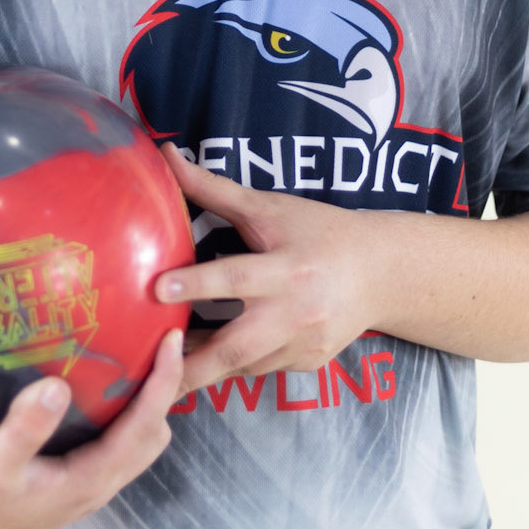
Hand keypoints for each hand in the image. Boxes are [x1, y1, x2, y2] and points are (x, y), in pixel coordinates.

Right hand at [0, 328, 185, 528]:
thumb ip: (23, 428)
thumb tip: (57, 386)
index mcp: (86, 482)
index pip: (143, 428)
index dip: (163, 384)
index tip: (172, 340)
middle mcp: (94, 486)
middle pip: (152, 435)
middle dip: (164, 391)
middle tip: (156, 341)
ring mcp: (82, 486)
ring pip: (134, 441)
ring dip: (142, 403)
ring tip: (132, 356)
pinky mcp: (67, 480)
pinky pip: (111, 442)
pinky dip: (118, 412)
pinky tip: (93, 385)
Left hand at [156, 146, 382, 392]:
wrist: (380, 273)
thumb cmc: (319, 232)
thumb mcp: (271, 208)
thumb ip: (215, 189)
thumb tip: (166, 157)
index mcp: (288, 270)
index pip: (235, 278)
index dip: (195, 284)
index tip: (155, 289)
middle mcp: (297, 313)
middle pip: (237, 347)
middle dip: (190, 364)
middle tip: (148, 368)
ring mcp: (304, 345)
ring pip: (244, 366)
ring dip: (203, 368)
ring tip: (162, 365)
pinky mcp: (307, 364)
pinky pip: (261, 370)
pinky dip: (231, 366)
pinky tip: (204, 360)